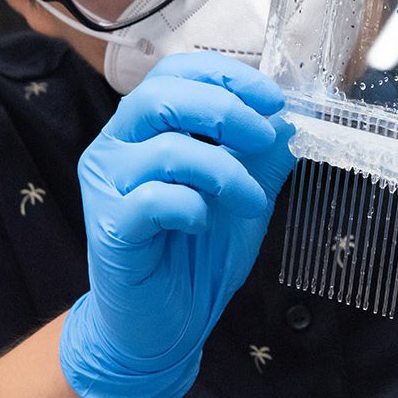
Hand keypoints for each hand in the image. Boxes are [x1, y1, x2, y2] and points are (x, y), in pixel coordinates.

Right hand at [60, 52, 295, 397]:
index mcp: (145, 128)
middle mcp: (117, 147)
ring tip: (250, 201)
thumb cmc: (196, 255)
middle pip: (160, 96)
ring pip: (164, 148)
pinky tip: (203, 224)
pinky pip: (153, 199)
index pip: (176, 72)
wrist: (162, 325)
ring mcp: (107, 186)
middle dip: (223, 109)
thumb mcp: (245, 198)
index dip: (226, 75)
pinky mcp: (110, 227)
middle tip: (264, 136)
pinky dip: (191, 207)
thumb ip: (262, 159)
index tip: (271, 99)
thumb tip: (289, 121)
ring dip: (223, 170)